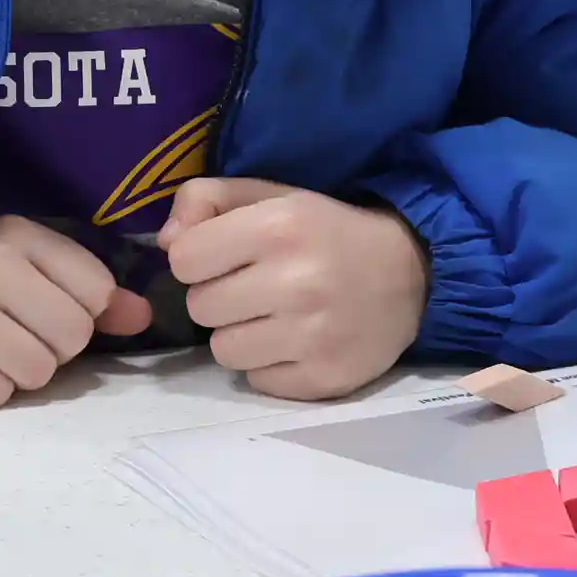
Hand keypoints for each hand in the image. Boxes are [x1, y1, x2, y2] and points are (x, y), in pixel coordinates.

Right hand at [0, 215, 149, 408]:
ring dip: (21, 372)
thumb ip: (89, 291)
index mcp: (14, 234)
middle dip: (53, 347)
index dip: (81, 309)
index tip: (44, 307)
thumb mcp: (26, 268)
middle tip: (13, 333)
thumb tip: (143, 316)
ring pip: (38, 372)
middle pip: (73, 336)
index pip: (96, 289)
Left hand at [161, 179, 429, 401]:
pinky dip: (270, 366)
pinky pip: (257, 381)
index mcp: (279, 227)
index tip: (226, 258)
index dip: (198, 259)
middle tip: (255, 289)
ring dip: (241, 335)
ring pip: (223, 351)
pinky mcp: (325, 379)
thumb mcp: (270, 195)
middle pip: (200, 308)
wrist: (410, 275)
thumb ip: (205, 200)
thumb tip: (165, 243)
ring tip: (274, 318)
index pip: (184, 259)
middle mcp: (296, 282)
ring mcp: (313, 337)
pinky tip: (296, 343)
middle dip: (220, 298)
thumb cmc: (326, 231)